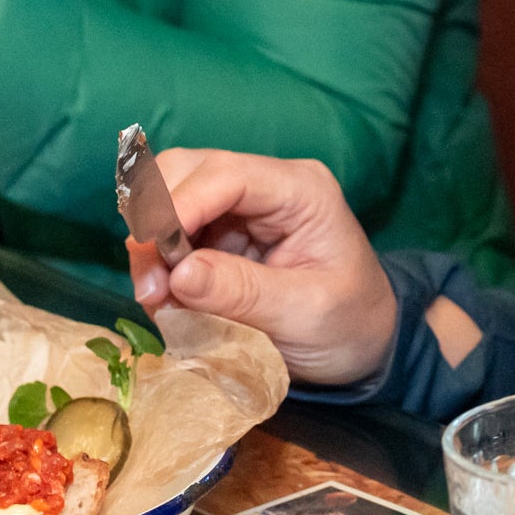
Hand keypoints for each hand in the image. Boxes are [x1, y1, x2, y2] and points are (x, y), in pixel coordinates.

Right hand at [131, 149, 397, 386]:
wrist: (364, 342)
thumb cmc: (349, 323)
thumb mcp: (304, 314)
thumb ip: (242, 291)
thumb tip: (177, 273)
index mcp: (301, 190)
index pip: (225, 175)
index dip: (179, 206)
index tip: (153, 254)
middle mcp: (267, 185)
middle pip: (185, 172)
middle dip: (156, 224)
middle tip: (152, 287)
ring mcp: (242, 206)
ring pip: (169, 198)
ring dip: (150, 246)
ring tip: (157, 299)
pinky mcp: (223, 232)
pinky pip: (172, 232)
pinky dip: (159, 262)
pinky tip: (167, 299)